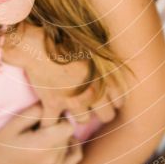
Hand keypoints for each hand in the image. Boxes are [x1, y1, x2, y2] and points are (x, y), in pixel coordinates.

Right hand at [0, 104, 82, 163]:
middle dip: (58, 126)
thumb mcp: (16, 122)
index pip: (68, 126)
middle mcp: (51, 161)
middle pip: (68, 134)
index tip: (47, 116)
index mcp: (42, 146)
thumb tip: (57, 102)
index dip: (60, 117)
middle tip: (42, 125)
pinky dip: (72, 146)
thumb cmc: (2, 142)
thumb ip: (37, 110)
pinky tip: (60, 141)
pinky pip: (75, 157)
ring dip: (62, 136)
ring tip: (46, 134)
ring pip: (70, 143)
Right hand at [2, 24, 124, 125]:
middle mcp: (94, 94)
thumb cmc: (70, 40)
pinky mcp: (53, 104)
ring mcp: (73, 102)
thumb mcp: (98, 48)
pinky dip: (50, 123)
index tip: (107, 94)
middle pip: (106, 116)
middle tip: (94, 103)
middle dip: (101, 110)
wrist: (41, 43)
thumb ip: (111, 64)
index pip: (120, 101)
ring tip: (75, 106)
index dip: (114, 99)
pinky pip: (53, 123)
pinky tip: (51, 117)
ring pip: (84, 121)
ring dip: (80, 115)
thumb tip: (123, 67)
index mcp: (107, 80)